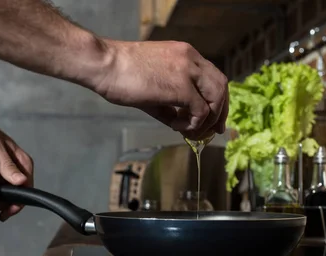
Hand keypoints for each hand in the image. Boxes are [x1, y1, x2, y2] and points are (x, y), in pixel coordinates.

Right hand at [93, 40, 228, 139]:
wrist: (104, 64)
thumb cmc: (121, 73)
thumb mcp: (154, 84)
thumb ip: (172, 101)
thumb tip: (182, 123)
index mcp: (185, 54)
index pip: (213, 77)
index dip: (217, 100)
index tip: (212, 118)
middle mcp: (191, 59)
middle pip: (221, 87)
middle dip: (220, 112)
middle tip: (212, 131)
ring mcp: (188, 72)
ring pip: (216, 99)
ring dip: (208, 120)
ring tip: (190, 131)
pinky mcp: (181, 88)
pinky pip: (201, 112)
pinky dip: (192, 124)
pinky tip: (175, 126)